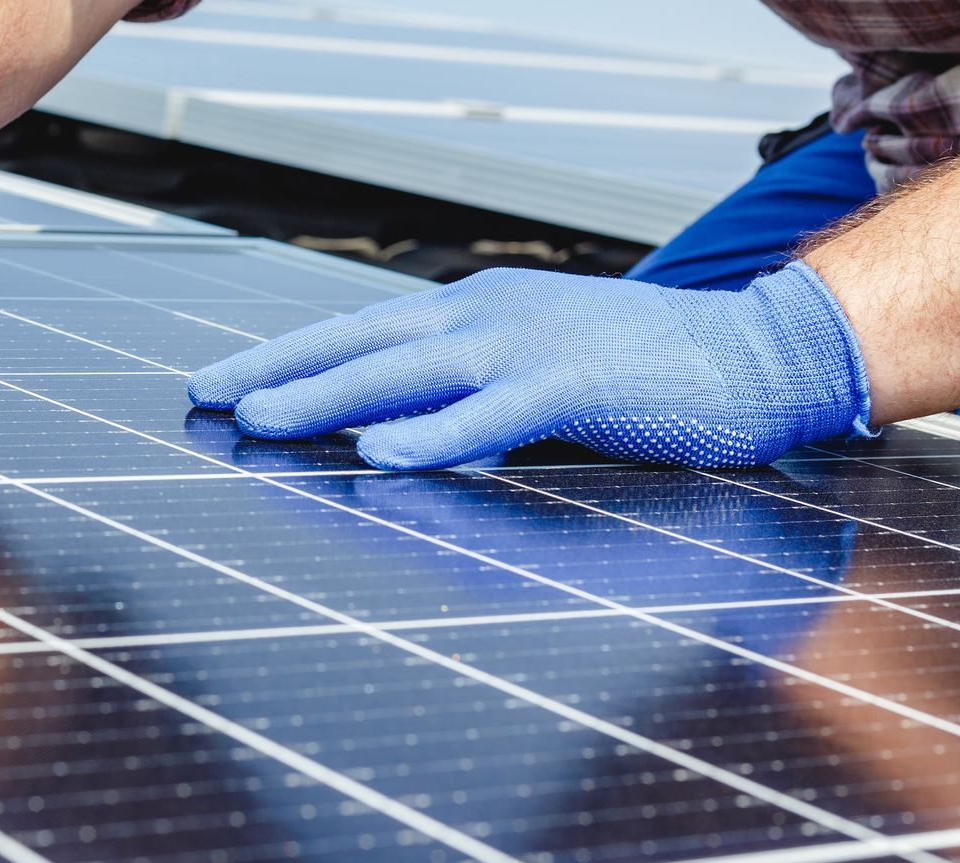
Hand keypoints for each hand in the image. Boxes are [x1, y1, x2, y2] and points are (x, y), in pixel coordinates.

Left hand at [185, 263, 871, 469]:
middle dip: (277, 371)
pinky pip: (490, 414)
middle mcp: (489, 316)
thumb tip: (389, 428)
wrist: (755, 353)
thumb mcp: (535, 368)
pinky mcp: (576, 386)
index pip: (359, 332)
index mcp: (476, 311)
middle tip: (204, 395)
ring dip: (327, 396)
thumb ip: (466, 393)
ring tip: (258, 419)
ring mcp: (530, 347)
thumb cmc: (644, 370)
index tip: (219, 381)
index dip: (286, 357)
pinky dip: (432, 434)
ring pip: (406, 371)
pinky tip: (378, 454)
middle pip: (361, 343)